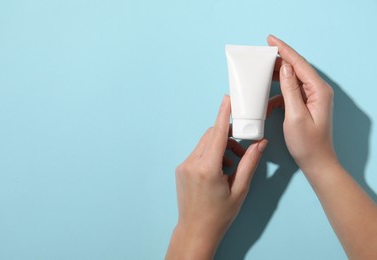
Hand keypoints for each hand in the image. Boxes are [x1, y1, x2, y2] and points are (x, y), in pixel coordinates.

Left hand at [166, 95, 267, 259]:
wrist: (195, 230)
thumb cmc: (219, 215)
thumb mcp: (240, 190)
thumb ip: (250, 163)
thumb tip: (260, 143)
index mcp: (207, 169)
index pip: (216, 134)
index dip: (223, 114)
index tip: (227, 99)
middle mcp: (192, 164)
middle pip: (211, 136)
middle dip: (228, 137)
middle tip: (243, 149)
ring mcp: (184, 166)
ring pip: (205, 144)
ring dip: (221, 147)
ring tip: (233, 165)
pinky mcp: (181, 169)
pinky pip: (198, 153)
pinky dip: (211, 155)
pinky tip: (221, 170)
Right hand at [267, 35, 338, 174]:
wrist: (316, 162)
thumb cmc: (307, 143)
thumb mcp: (295, 116)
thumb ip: (290, 90)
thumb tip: (284, 68)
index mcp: (318, 90)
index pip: (299, 63)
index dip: (284, 50)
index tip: (270, 39)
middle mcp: (317, 90)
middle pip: (296, 68)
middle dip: (278, 60)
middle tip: (261, 55)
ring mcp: (312, 97)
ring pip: (291, 79)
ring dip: (276, 76)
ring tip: (261, 72)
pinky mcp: (306, 104)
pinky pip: (290, 92)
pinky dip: (277, 93)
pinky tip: (266, 99)